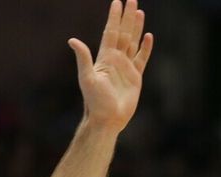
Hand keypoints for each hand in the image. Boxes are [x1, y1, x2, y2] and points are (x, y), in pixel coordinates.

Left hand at [70, 0, 153, 131]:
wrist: (107, 120)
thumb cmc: (95, 102)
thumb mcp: (87, 78)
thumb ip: (83, 58)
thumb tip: (72, 40)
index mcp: (105, 58)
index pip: (111, 32)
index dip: (114, 17)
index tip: (117, 2)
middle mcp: (116, 60)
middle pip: (123, 33)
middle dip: (127, 16)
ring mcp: (126, 68)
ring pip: (133, 42)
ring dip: (136, 27)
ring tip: (139, 12)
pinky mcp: (136, 78)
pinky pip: (142, 58)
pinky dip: (146, 48)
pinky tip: (148, 36)